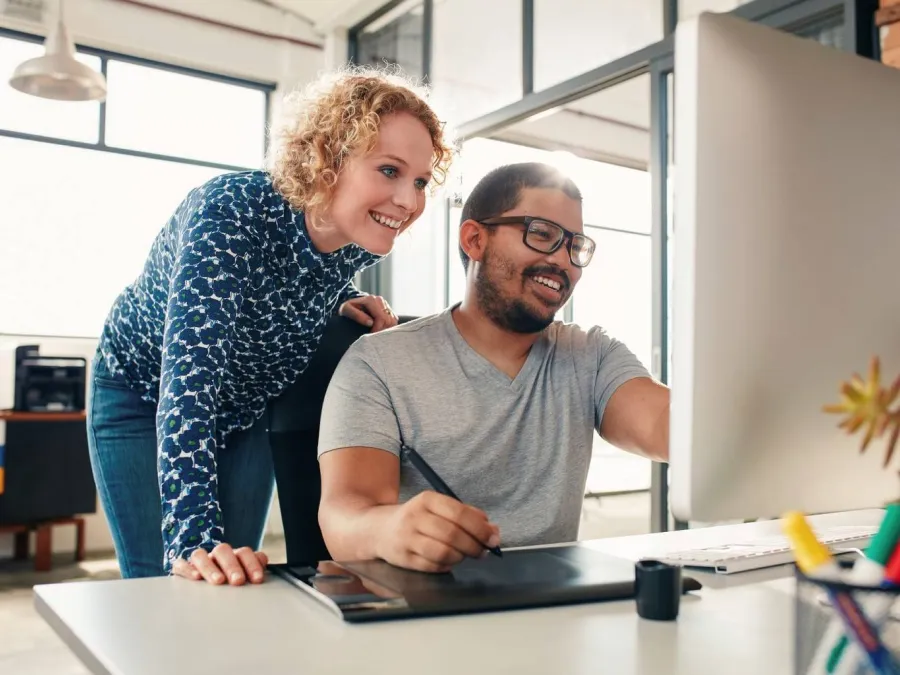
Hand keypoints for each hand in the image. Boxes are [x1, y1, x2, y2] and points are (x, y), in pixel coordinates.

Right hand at [172, 543, 268, 584]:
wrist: (202, 584)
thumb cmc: (229, 583)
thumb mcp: (244, 578)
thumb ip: (254, 574)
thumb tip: (263, 574)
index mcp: (234, 556)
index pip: (244, 553)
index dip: (252, 564)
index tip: (257, 580)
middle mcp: (216, 556)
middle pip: (223, 550)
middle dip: (232, 566)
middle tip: (238, 581)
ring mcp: (199, 561)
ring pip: (200, 555)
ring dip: (210, 567)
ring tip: (218, 581)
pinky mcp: (182, 568)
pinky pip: (181, 564)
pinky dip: (187, 569)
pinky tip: (196, 578)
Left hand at [339, 295, 397, 332]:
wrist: (352, 303)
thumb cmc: (347, 308)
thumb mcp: (346, 310)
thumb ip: (357, 315)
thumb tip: (370, 323)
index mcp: (371, 300)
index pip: (381, 318)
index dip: (377, 329)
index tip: (371, 335)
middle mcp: (380, 300)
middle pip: (389, 320)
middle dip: (382, 330)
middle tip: (374, 337)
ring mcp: (385, 304)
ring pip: (393, 320)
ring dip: (386, 329)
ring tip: (377, 334)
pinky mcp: (388, 309)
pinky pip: (393, 320)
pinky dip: (388, 327)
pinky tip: (380, 330)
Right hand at [375, 491, 500, 572]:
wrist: (378, 530)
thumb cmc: (416, 519)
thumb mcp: (437, 508)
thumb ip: (466, 514)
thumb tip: (492, 528)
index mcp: (427, 500)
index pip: (459, 513)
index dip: (480, 528)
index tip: (493, 538)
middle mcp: (415, 517)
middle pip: (452, 535)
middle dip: (474, 546)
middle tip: (482, 551)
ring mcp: (407, 538)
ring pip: (443, 552)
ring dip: (460, 557)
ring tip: (464, 555)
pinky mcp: (403, 558)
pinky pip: (433, 566)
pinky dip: (446, 566)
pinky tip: (449, 561)